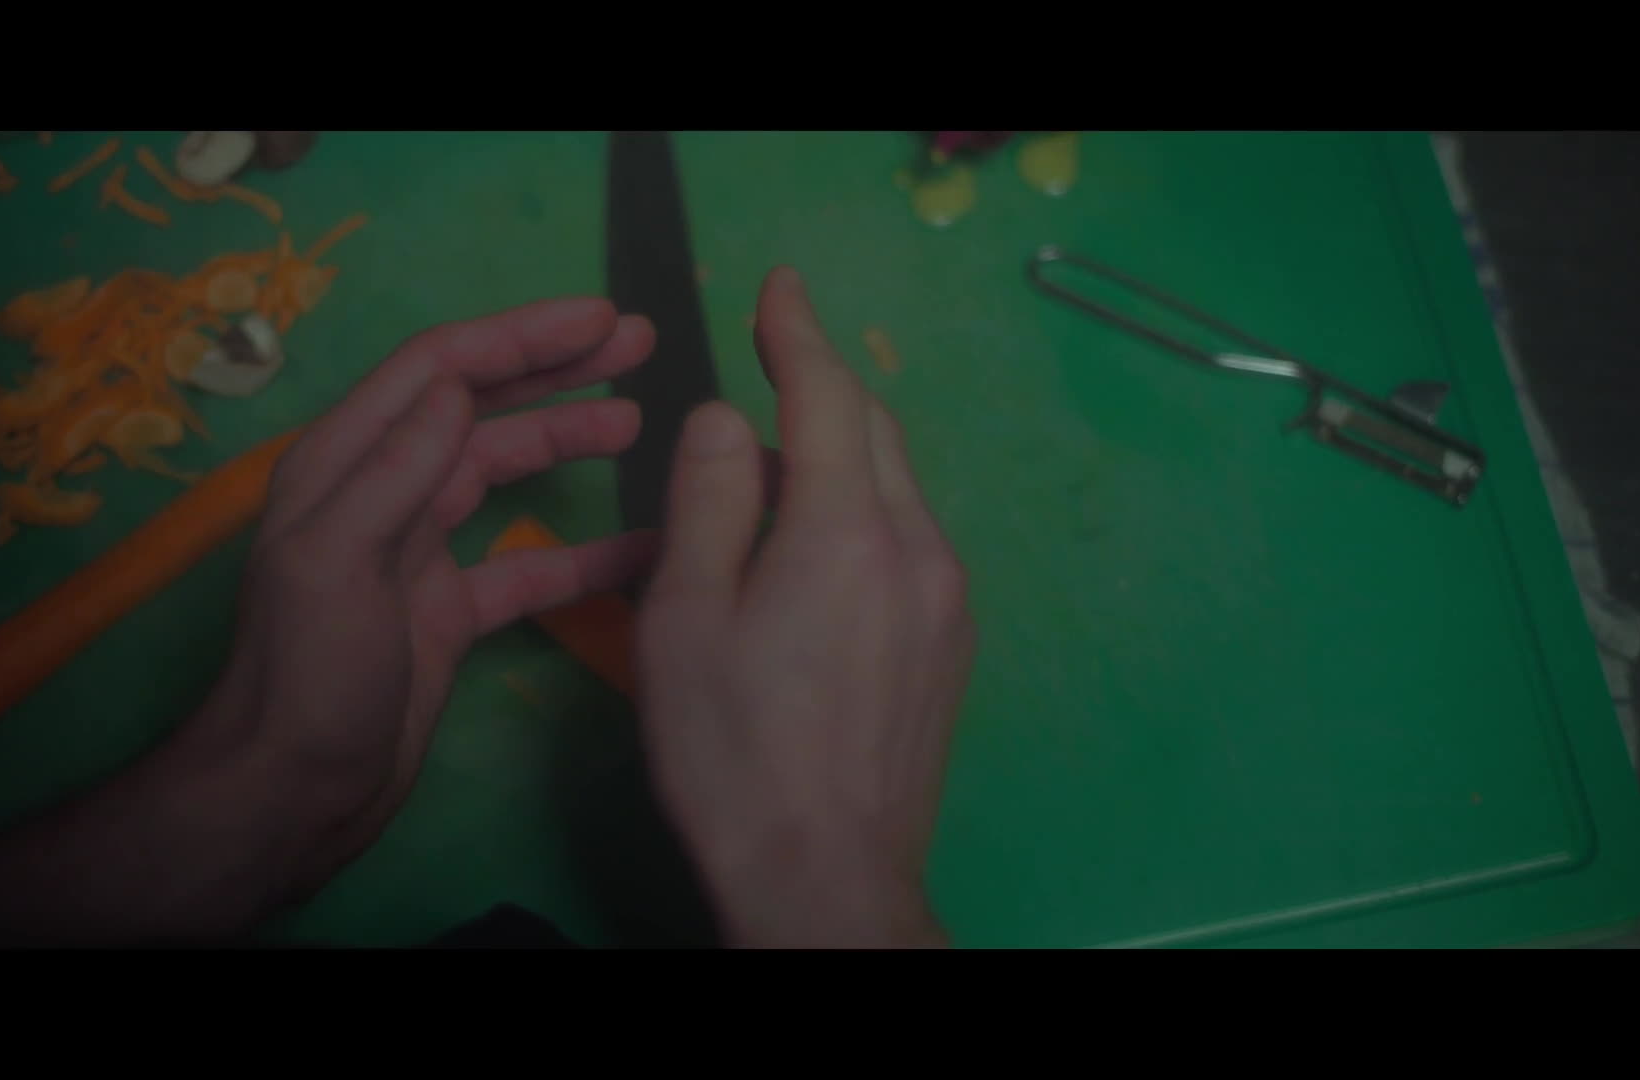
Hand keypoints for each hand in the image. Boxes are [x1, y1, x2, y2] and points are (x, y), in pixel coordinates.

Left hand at [183, 297, 659, 909]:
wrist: (293, 795)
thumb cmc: (305, 676)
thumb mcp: (334, 560)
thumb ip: (393, 469)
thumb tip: (455, 382)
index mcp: (342, 464)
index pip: (437, 370)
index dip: (519, 337)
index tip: (598, 319)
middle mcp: (381, 494)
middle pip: (477, 408)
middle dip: (553, 369)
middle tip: (637, 342)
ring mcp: (417, 554)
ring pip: (503, 475)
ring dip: (566, 442)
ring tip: (638, 424)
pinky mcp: (448, 612)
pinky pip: (526, 566)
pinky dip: (582, 553)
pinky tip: (641, 544)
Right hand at [635, 268, 975, 947]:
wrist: (825, 877)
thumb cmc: (733, 753)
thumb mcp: (685, 618)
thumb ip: (710, 499)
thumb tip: (731, 418)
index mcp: (848, 530)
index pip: (828, 394)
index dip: (798, 331)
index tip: (780, 284)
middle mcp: (918, 550)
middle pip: (876, 433)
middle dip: (821, 391)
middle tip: (766, 372)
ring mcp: (948, 602)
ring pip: (897, 491)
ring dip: (839, 462)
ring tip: (767, 496)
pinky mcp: (953, 647)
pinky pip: (909, 545)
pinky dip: (862, 519)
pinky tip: (812, 567)